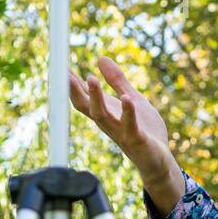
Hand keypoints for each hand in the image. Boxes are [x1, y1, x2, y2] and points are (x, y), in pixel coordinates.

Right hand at [68, 56, 174, 184]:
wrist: (159, 160)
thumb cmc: (144, 130)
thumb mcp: (131, 99)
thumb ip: (117, 81)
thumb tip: (100, 58)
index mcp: (105, 112)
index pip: (83, 96)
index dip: (71, 81)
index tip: (59, 64)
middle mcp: (107, 122)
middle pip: (85, 106)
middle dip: (74, 89)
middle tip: (63, 72)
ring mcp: (120, 131)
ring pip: (102, 115)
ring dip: (95, 97)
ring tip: (90, 78)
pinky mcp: (136, 139)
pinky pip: (129, 125)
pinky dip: (127, 112)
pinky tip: (126, 98)